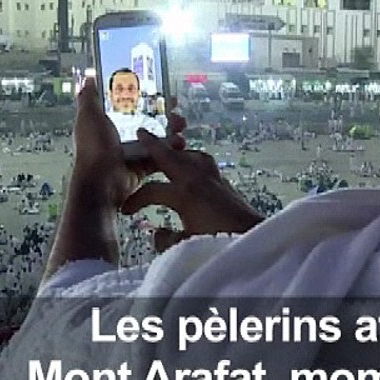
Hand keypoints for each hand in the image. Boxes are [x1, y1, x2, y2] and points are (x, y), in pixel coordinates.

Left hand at [71, 77, 185, 210]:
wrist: (102, 182)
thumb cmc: (94, 147)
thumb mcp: (89, 118)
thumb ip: (89, 99)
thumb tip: (88, 78)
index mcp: (108, 124)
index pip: (130, 107)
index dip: (146, 99)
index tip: (162, 92)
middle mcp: (121, 138)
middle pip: (148, 122)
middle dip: (165, 116)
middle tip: (178, 112)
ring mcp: (133, 153)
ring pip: (157, 139)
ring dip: (172, 132)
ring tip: (181, 127)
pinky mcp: (144, 167)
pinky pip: (161, 157)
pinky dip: (171, 151)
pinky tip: (181, 144)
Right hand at [120, 129, 263, 251]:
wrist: (253, 238)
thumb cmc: (218, 242)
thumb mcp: (186, 245)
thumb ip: (166, 240)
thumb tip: (157, 232)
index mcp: (184, 194)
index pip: (152, 191)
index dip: (135, 200)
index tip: (126, 211)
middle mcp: (197, 179)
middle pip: (171, 158)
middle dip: (155, 146)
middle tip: (142, 134)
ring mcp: (213, 178)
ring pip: (191, 156)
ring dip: (177, 151)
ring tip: (168, 150)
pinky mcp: (226, 183)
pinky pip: (205, 162)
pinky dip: (194, 159)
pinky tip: (193, 165)